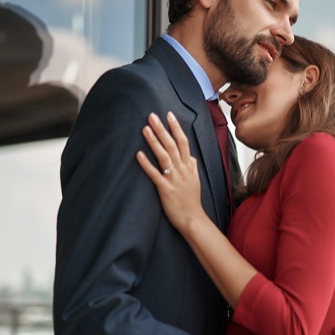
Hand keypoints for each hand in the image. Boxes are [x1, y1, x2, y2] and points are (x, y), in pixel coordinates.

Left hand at [136, 112, 202, 232]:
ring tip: (145, 128)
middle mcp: (182, 170)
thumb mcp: (196, 180)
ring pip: (164, 156)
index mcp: (189, 166)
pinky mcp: (165, 189)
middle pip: (173, 145)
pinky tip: (138, 154)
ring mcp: (174, 179)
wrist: (193, 219)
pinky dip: (146, 164)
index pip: (183, 142)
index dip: (176, 128)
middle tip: (152, 116)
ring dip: (154, 141)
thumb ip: (192, 167)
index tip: (169, 115)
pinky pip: (154, 174)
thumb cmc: (192, 200)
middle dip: (162, 129)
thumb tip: (190, 157)